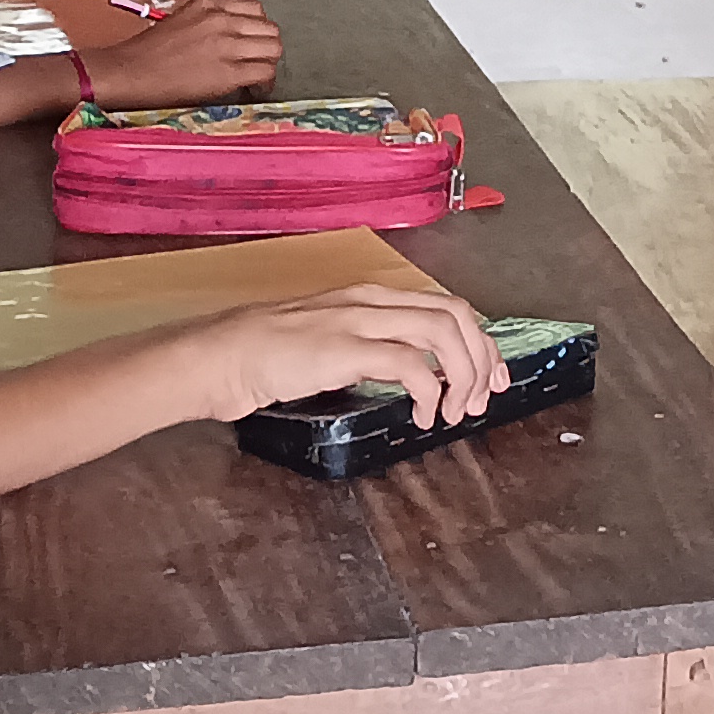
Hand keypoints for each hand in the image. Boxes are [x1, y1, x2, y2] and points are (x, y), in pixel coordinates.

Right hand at [85, 0, 281, 106]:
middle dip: (266, 46)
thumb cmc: (147, 52)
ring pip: (274, 48)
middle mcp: (222, 20)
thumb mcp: (182, 21)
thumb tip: (230, 37)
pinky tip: (254, 88)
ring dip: (269, 63)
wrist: (129, 72)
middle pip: (270, 28)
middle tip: (257, 61)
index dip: (257, 29)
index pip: (255, 10)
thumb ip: (210, 22)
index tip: (252, 42)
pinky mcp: (228, 72)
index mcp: (210, 5)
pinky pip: (265, 72)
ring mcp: (227, 45)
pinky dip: (265, 82)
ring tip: (257, 76)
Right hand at [170, 284, 504, 431]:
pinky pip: (410, 365)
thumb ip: (372, 347)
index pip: (447, 306)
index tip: (490, 376)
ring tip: (455, 412)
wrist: (223, 355)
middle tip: (481, 400)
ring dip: (462, 375)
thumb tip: (414, 372)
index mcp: (373, 297)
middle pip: (456, 314)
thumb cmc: (270, 354)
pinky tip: (421, 417)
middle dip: (481, 358)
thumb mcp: (334, 340)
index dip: (479, 342)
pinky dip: (429, 392)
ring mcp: (359, 320)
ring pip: (442, 332)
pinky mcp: (345, 349)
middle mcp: (373, 300)